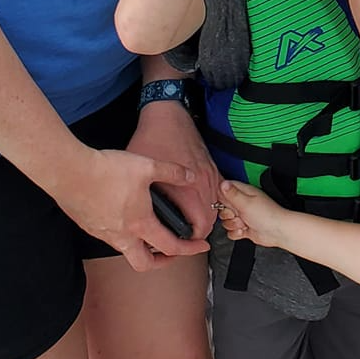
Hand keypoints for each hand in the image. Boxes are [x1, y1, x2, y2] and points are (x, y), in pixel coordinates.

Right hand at [52, 147, 205, 272]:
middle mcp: (121, 235)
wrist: (70, 172)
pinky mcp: (90, 226)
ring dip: (141, 247)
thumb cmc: (107, 171)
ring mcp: (103, 233)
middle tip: (172, 252)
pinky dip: (123, 235)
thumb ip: (173, 172)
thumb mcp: (147, 166)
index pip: (170, 247)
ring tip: (151, 232)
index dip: (190, 249)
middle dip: (162, 262)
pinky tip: (126, 216)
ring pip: (126, 251)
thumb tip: (190, 176)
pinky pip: (111, 238)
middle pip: (144, 264)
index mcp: (139, 224)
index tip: (200, 246)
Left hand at [127, 93, 221, 239]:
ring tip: (189, 224)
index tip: (178, 245)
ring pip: (217, 206)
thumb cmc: (151, 139)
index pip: (198, 226)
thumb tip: (141, 217)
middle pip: (211, 220)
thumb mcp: (141, 171)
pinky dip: (212, 201)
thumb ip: (144, 197)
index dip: (189, 241)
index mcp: (187, 188)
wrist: (167, 113)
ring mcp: (209, 173)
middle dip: (199, 233)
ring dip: (206, 217)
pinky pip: (218, 191)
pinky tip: (197, 203)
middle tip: (183, 239)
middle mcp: (203, 183)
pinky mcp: (211, 165)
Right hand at [216, 179, 285, 245]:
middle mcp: (242, 203)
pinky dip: (237, 233)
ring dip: (233, 224)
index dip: (222, 196)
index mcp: (244, 193)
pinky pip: (231, 231)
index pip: (226, 189)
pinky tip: (245, 230)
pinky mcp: (244, 227)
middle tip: (238, 213)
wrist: (277, 231)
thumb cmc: (267, 215)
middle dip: (228, 214)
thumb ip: (232, 194)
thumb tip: (222, 183)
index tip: (226, 203)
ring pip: (226, 221)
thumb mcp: (246, 202)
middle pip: (223, 207)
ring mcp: (243, 216)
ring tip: (245, 222)